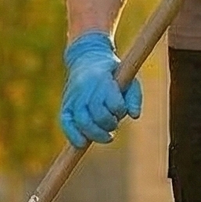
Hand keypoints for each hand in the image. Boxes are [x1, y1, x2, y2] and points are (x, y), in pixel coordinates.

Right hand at [59, 31, 142, 148]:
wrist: (86, 58)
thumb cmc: (112, 72)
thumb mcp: (128, 77)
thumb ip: (134, 96)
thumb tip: (134, 116)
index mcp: (102, 79)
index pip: (113, 103)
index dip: (120, 110)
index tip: (122, 110)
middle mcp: (85, 89)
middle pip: (98, 116)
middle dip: (109, 124)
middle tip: (114, 124)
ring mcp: (73, 98)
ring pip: (83, 123)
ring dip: (96, 134)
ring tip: (107, 136)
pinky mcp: (66, 106)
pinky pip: (66, 124)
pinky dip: (73, 136)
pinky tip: (82, 143)